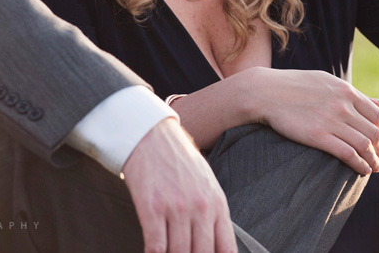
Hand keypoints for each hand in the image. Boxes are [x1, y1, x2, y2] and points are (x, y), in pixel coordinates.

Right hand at [122, 117, 237, 252]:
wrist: (152, 136)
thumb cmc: (179, 161)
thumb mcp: (207, 184)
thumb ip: (213, 214)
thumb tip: (216, 246)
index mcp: (217, 203)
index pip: (226, 248)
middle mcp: (200, 207)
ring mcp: (177, 208)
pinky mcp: (152, 208)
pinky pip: (156, 246)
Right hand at [249, 67, 378, 174]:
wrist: (266, 92)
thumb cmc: (296, 86)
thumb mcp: (328, 82)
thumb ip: (356, 95)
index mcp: (346, 91)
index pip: (377, 116)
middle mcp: (343, 105)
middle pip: (373, 132)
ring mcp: (331, 121)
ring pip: (364, 145)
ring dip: (372, 160)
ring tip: (373, 167)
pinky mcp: (318, 136)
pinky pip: (348, 154)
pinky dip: (360, 165)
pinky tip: (362, 170)